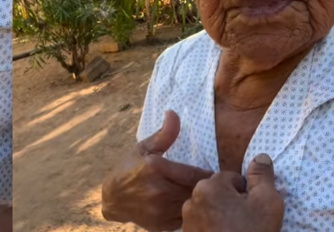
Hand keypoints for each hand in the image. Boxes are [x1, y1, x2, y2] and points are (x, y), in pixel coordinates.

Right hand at [102, 110, 213, 231]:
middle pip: (197, 190)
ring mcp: (160, 210)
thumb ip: (164, 134)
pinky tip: (189, 204)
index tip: (221, 174)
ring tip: (206, 194)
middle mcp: (159, 191)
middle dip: (208, 187)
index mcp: (156, 169)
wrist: (113, 198)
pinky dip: (190, 211)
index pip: (196, 174)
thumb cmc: (130, 169)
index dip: (212, 175)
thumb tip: (174, 113)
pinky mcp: (162, 224)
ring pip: (193, 205)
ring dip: (200, 199)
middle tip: (218, 184)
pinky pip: (186, 217)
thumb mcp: (144, 148)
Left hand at [181, 154, 283, 231]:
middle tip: (247, 222)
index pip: (230, 178)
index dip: (246, 192)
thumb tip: (261, 157)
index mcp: (208, 187)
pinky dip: (214, 230)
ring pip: (210, 210)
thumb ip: (263, 177)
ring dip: (222, 217)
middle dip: (232, 204)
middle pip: (218, 194)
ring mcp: (187, 221)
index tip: (253, 208)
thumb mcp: (267, 203)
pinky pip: (203, 226)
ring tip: (238, 231)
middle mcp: (191, 200)